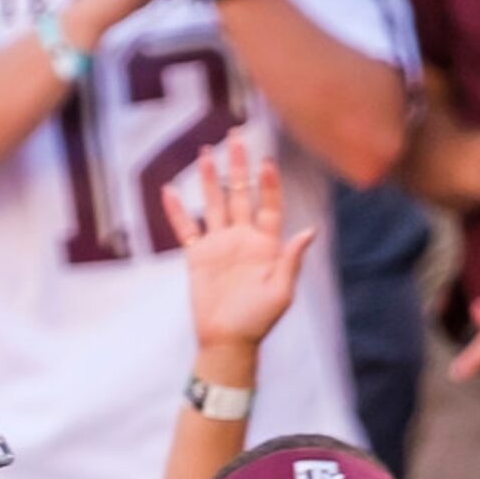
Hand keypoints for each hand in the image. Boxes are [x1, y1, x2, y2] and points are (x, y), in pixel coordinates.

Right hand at [163, 132, 313, 352]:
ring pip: (213, 204)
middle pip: (240, 194)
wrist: (227, 341)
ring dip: (210, 179)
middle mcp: (243, 239)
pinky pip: (185, 228)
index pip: (269, 205)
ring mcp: (219, 245)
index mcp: (266, 244)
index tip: (266, 161)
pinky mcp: (197, 257)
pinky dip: (177, 210)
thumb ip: (291, 260)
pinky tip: (169, 190)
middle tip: (236, 138)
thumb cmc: (258, 320)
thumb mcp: (281, 292)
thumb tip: (309, 231)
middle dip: (238, 166)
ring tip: (206, 153)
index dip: (268, 184)